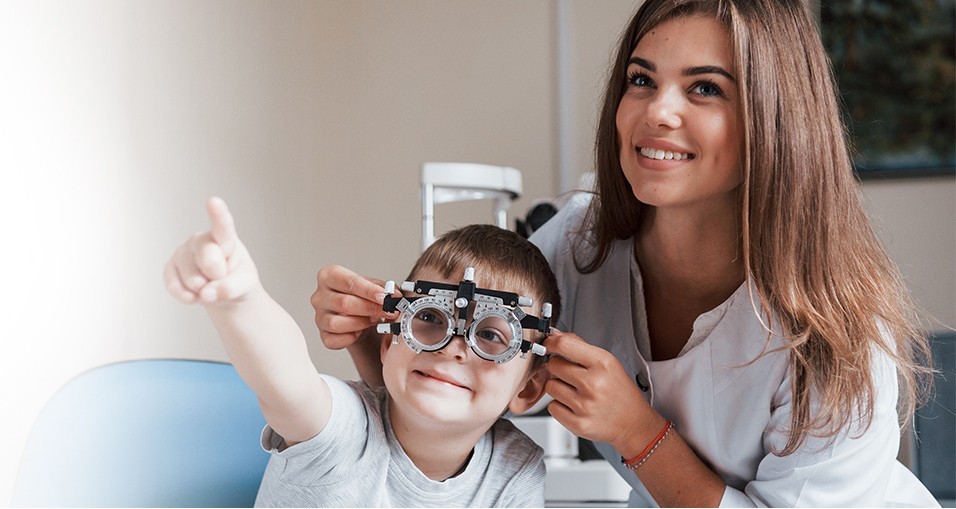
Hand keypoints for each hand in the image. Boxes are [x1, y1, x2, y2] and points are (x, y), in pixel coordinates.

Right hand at [163, 197, 259, 305]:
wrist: (223, 292)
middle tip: (222, 276)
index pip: (222, 226)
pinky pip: (176, 288)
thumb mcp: (246, 285)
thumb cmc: (237, 280)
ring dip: (204, 291)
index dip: (218, 214)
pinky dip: (189, 297)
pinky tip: (196, 293)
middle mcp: (201, 240)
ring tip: (210, 283)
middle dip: (219, 277)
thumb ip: (232, 288)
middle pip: (209, 259)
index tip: (214, 201)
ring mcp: (183, 252)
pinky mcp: (169, 268)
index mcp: (225, 238)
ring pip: (193, 280)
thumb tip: (206, 293)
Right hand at [311, 265, 397, 349]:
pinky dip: (350, 338)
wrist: (357, 314)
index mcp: (330, 276)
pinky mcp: (323, 335)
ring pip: (337, 323)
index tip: (385, 297)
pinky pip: (334, 340)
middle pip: (344, 303)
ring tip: (373, 320)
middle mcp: (320, 296)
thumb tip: (394, 295)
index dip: (369, 291)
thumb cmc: (362, 297)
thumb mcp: (374, 285)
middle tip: (389, 311)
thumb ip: (385, 288)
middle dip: (371, 309)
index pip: (350, 282)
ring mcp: (319, 317)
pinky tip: (360, 332)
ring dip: (361, 323)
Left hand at [544, 332, 655, 450]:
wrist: (633, 422)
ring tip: (575, 392)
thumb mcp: (608, 362)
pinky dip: (560, 406)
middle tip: (571, 374)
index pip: (564, 345)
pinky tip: (575, 406)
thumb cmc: (620, 392)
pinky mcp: (578, 423)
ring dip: (558, 388)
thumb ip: (580, 347)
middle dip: (558, 367)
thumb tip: (555, 336)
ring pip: (550, 387)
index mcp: (602, 364)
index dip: (551, 343)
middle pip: (553, 365)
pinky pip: (552, 407)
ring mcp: (585, 405)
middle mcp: (593, 384)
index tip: (549, 345)